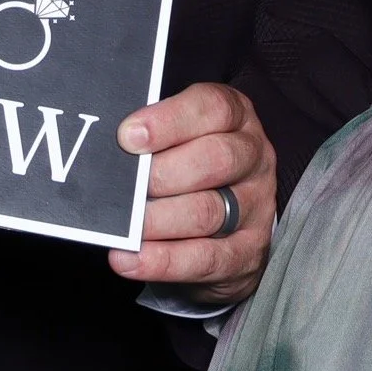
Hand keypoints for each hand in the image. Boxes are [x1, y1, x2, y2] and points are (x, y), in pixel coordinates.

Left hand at [105, 82, 274, 303]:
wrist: (230, 217)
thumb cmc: (191, 162)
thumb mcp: (182, 134)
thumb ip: (154, 134)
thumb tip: (115, 144)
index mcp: (237, 117)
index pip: (212, 109)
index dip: (168, 121)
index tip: (127, 136)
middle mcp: (253, 157)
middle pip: (215, 159)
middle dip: (163, 173)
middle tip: (126, 186)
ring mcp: (256, 206)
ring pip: (207, 211)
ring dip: (158, 220)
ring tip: (125, 226)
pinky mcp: (248, 252)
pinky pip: (205, 259)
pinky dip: (163, 261)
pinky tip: (130, 259)